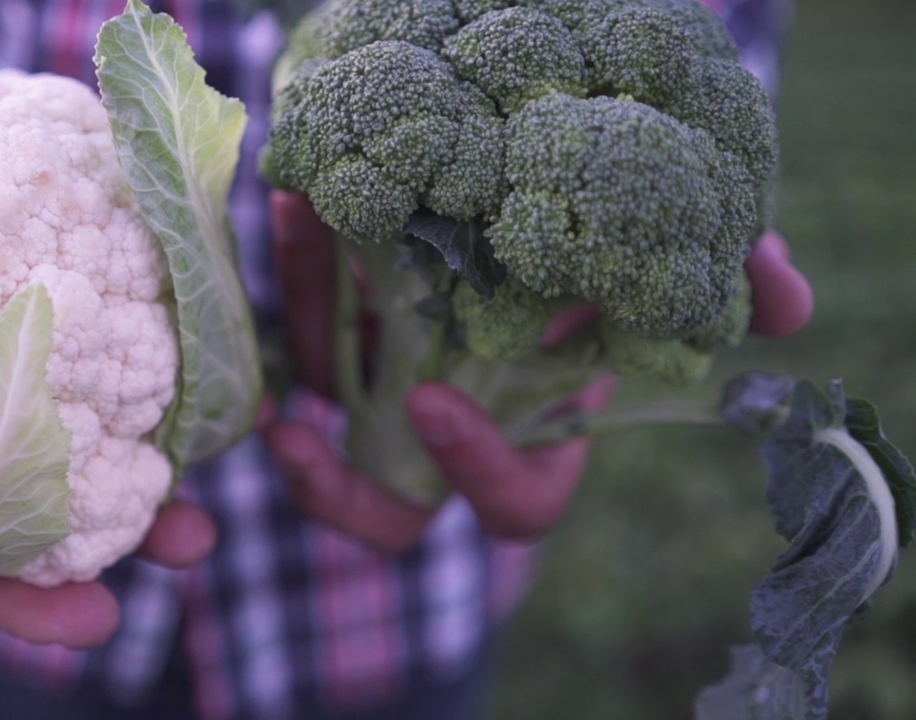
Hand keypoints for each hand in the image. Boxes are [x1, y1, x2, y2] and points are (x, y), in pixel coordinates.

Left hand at [264, 191, 814, 550]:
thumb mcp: (672, 271)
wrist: (542, 216)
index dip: (477, 471)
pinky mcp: (352, 335)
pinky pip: (311, 318)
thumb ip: (727, 289)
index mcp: (540, 445)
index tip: (436, 404)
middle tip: (293, 435)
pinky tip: (294, 203)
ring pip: (329, 394)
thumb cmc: (619, 265)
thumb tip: (788, 305)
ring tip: (292, 238)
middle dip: (335, 488)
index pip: (509, 505)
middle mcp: (458, 432)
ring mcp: (396, 387)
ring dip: (302, 325)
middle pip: (388, 505)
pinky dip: (303, 266)